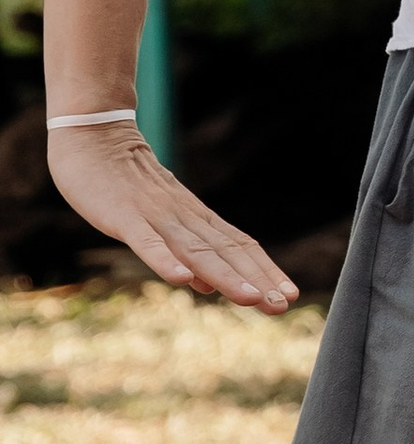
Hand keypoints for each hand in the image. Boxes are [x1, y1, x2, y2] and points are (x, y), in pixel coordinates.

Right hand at [46, 125, 296, 313]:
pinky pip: (146, 241)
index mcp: (195, 216)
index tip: (289, 295)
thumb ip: (185, 251)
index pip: (238, 245)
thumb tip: (207, 285)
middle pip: (226, 250)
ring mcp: (155, 215)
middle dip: (256, 280)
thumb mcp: (162, 220)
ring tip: (250, 299)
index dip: (264, 270)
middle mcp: (184, 216)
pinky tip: (182, 280)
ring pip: (195, 249)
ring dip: (224, 276)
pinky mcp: (124, 216)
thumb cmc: (127, 184)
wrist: (95, 137)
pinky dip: (165, 260)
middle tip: (283, 306)